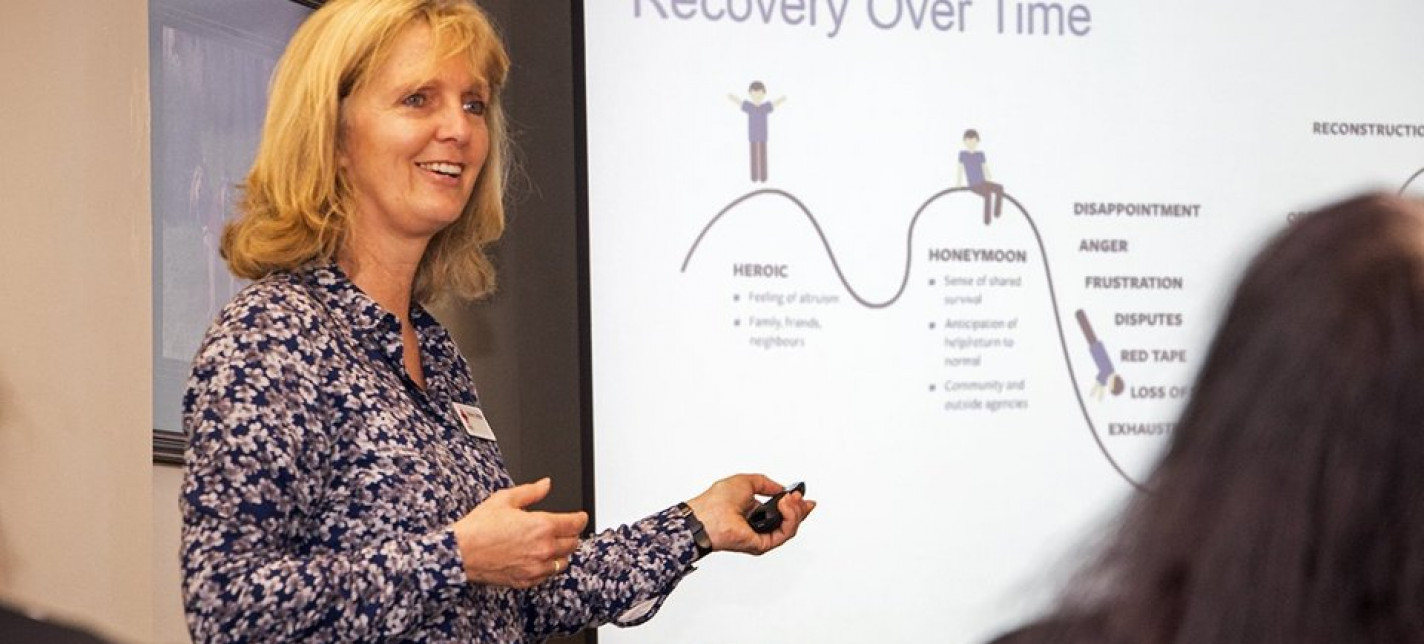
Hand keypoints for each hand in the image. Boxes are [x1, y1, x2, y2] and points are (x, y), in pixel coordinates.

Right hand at [450, 478, 587, 587]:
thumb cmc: (479, 527)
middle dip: (572, 534)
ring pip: (563, 562)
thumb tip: (546, 484)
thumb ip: (531, 491)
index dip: (581, 518)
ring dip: (562, 553)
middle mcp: (543, 548)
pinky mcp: (526, 580)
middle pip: (573, 543)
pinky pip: (548, 576)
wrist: (461, 553)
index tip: (580, 517)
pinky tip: (540, 559)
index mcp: (542, 526)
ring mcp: (536, 567)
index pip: (575, 524)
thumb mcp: (505, 499)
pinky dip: (548, 568)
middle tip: (566, 529)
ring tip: (554, 545)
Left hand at [684, 474, 815, 555]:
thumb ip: (765, 483)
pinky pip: (784, 534)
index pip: (780, 511)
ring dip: (794, 511)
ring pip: (790, 528)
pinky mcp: (762, 544)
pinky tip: (783, 506)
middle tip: (798, 496)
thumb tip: (780, 488)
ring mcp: (761, 536)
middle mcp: (758, 525)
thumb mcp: (745, 481)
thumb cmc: (716, 501)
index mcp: (753, 511)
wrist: (706, 516)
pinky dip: (789, 518)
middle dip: (798, 507)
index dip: (794, 504)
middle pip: (789, 521)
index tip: (801, 494)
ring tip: (788, 499)